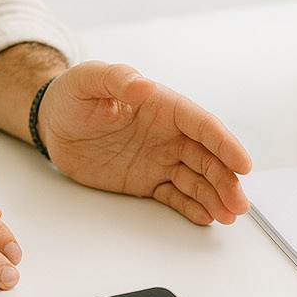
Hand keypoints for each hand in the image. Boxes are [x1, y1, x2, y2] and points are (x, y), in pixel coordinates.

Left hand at [38, 61, 254, 224]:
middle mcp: (168, 134)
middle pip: (207, 158)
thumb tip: (144, 85)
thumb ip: (116, 79)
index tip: (243, 164)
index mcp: (162, 106)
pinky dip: (192, 207)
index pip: (202, 125)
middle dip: (226, 180)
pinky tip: (207, 218)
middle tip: (239, 204)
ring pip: (197, 179)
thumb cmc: (72, 95)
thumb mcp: (87, 79)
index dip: (225, 144)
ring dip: (216, 197)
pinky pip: (175, 196)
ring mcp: (159, 159)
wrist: (53, 123)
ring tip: (228, 217)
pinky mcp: (147, 181)